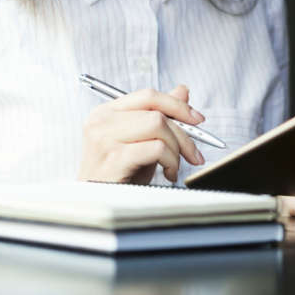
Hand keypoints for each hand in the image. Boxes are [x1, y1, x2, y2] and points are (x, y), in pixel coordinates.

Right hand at [78, 84, 206, 183]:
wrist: (97, 203)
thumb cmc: (118, 174)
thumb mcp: (141, 141)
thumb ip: (158, 114)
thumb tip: (182, 91)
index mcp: (106, 112)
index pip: (148, 96)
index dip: (177, 105)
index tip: (197, 119)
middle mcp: (101, 121)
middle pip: (156, 113)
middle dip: (184, 135)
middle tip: (193, 154)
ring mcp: (104, 139)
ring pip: (158, 126)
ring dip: (176, 150)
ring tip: (173, 167)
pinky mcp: (113, 158)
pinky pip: (156, 148)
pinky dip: (171, 161)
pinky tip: (167, 174)